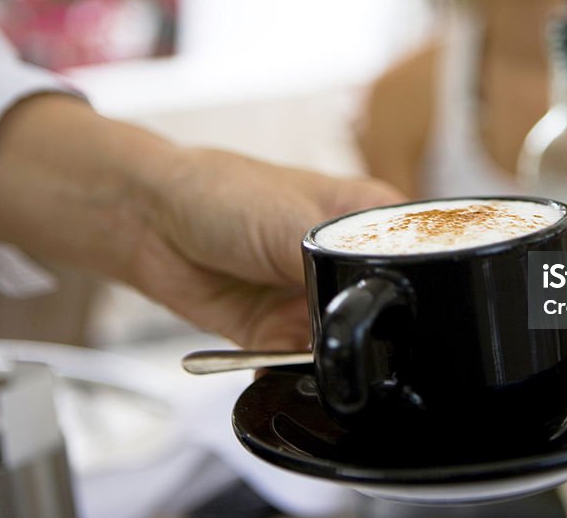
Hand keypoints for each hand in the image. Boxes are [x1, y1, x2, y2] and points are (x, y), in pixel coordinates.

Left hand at [0, 94, 401, 348]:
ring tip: (310, 347)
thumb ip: (335, 268)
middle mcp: (346, 261)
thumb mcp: (293, 221)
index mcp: (367, 218)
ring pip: (342, 343)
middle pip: (380, 310)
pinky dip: (294, 373)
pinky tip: (286, 366)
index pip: (416, 257)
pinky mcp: (282, 332)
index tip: (397, 305)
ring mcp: (313, 299)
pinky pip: (301, 365)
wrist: (149, 220)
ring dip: (328, 355)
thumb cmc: (222, 193)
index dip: (412, 286)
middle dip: (365, 329)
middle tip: (341, 327)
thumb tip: (357, 314)